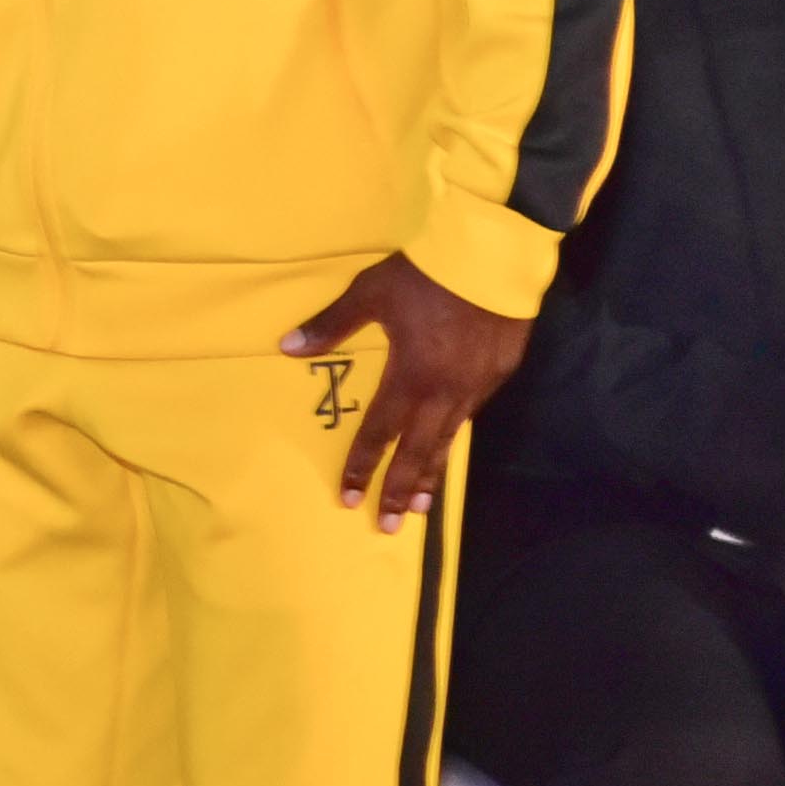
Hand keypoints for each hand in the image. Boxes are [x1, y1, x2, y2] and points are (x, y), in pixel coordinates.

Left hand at [285, 254, 528, 530]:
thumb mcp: (370, 294)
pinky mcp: (497, 377)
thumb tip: (288, 347)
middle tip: (388, 525)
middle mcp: (443, 394)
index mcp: (410, 378)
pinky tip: (445, 451)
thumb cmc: (425, 276)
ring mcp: (474, 389)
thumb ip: (330, 325)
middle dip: (400, 491)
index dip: (362, 465)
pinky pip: (468, 419)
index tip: (348, 496)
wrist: (492, 260)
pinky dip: (452, 442)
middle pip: (418, 453)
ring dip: (431, 477)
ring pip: (447, 442)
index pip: (380, 432)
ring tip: (421, 508)